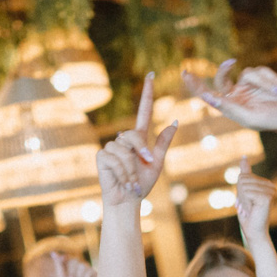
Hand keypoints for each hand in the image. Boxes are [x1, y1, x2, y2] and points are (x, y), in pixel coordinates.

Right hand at [97, 73, 177, 205]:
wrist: (128, 200)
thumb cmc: (142, 184)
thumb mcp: (157, 164)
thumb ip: (163, 143)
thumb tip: (174, 121)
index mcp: (139, 139)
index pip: (143, 111)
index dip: (147, 94)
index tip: (151, 76)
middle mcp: (124, 140)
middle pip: (133, 135)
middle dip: (141, 151)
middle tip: (144, 166)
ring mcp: (111, 147)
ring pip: (123, 149)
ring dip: (131, 168)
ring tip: (131, 181)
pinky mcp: (102, 156)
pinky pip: (114, 158)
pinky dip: (122, 171)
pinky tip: (122, 180)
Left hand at [186, 61, 276, 133]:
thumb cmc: (270, 120)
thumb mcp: (248, 117)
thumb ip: (228, 107)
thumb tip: (208, 97)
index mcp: (229, 106)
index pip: (208, 93)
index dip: (196, 84)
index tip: (185, 73)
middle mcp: (235, 93)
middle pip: (221, 77)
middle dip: (224, 69)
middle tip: (230, 63)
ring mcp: (247, 83)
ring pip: (247, 73)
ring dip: (262, 84)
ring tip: (276, 95)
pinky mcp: (260, 75)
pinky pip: (260, 72)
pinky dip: (269, 81)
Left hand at [234, 158, 273, 239]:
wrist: (253, 231)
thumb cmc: (248, 214)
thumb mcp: (244, 191)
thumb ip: (245, 174)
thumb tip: (243, 156)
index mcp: (266, 184)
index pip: (244, 176)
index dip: (240, 190)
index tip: (247, 201)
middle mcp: (270, 186)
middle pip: (243, 179)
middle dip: (240, 194)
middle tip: (247, 207)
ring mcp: (270, 191)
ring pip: (243, 186)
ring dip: (242, 200)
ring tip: (250, 209)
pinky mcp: (267, 198)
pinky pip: (247, 193)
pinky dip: (245, 203)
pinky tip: (252, 210)